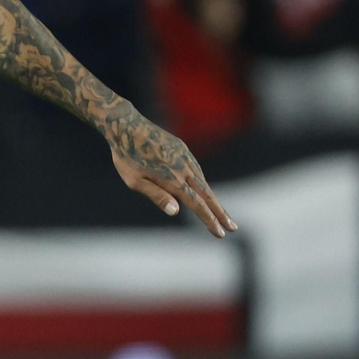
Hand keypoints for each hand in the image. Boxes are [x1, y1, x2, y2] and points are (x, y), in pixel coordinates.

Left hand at [108, 119, 236, 236]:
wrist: (125, 125)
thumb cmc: (125, 157)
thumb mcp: (134, 180)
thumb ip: (156, 196)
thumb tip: (176, 212)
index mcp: (172, 179)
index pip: (197, 204)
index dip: (209, 219)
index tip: (220, 233)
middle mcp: (183, 168)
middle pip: (208, 194)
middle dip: (221, 212)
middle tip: (233, 227)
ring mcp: (184, 156)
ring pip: (203, 181)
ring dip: (213, 198)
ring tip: (220, 212)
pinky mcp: (181, 147)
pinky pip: (196, 168)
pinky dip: (202, 182)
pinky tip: (202, 189)